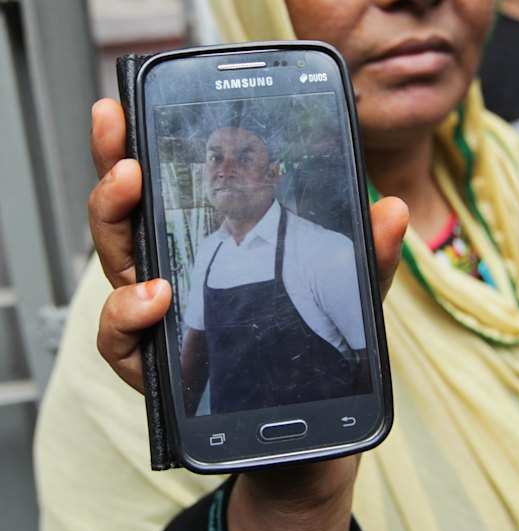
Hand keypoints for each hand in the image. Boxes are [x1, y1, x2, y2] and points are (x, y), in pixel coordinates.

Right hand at [90, 96, 407, 530]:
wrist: (302, 430)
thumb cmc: (313, 350)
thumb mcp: (347, 295)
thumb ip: (368, 254)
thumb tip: (393, 210)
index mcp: (208, 240)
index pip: (167, 182)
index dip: (139, 141)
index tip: (128, 100)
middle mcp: (171, 269)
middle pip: (126, 210)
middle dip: (114, 162)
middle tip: (123, 132)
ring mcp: (158, 315)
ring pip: (113, 261)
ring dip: (116, 218)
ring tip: (133, 188)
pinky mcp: (153, 363)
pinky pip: (121, 336)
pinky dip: (127, 311)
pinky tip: (153, 296)